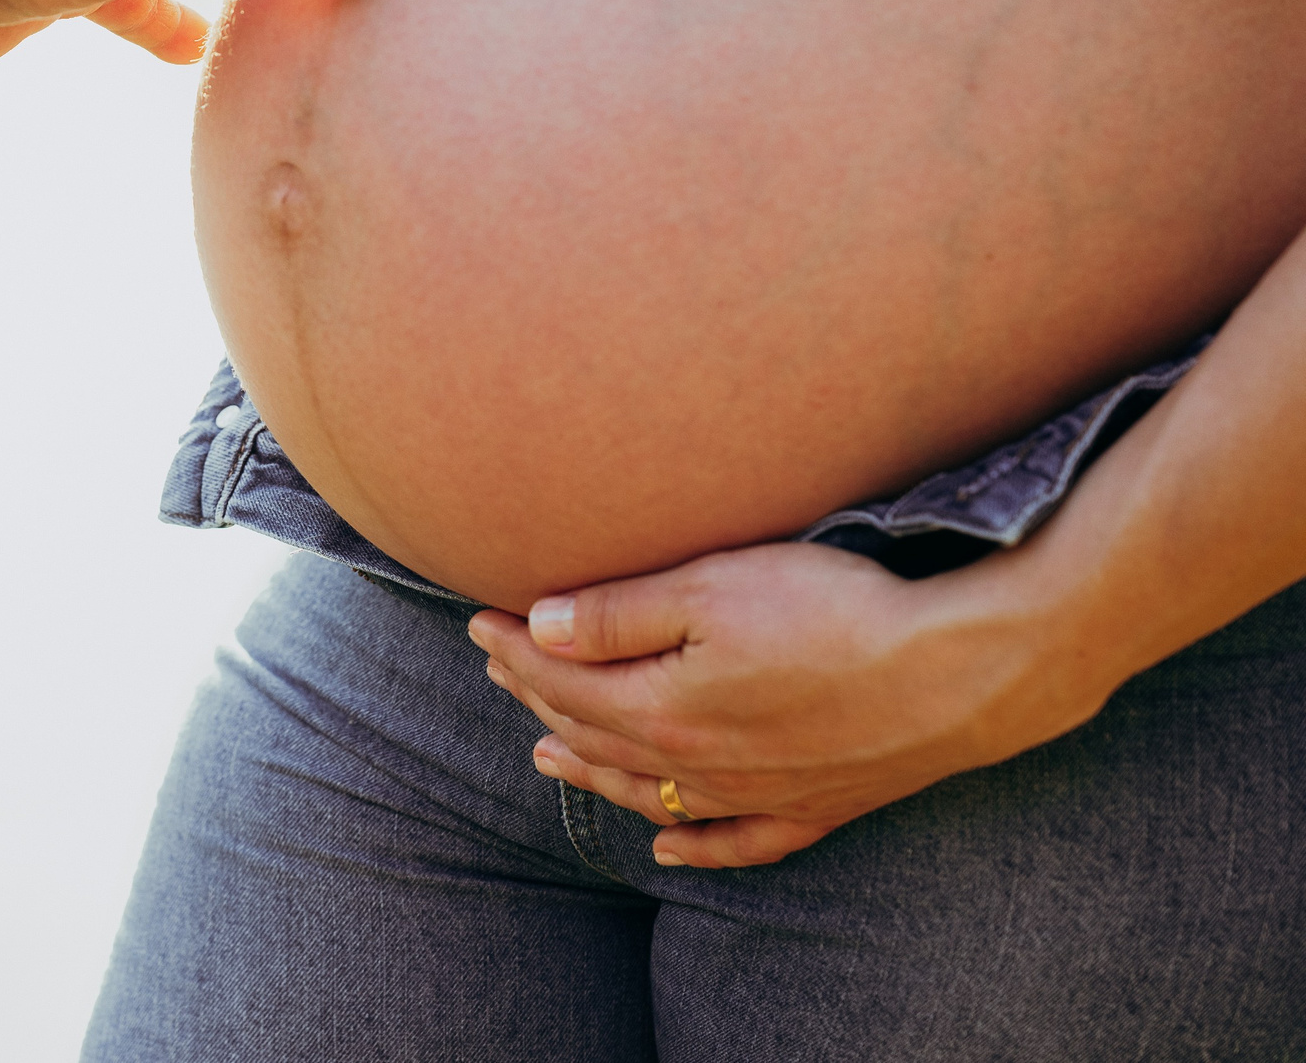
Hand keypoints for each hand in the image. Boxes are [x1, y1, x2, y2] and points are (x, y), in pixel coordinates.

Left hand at [465, 539, 1113, 868]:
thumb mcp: (713, 590)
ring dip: (591, 770)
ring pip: (649, 790)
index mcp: (664, 710)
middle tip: (499, 667)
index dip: (513, 650)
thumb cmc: (836, 614)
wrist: (961, 672)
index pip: (563, 681)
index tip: (476, 620)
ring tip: (545, 754)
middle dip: (538, 697)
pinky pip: (737, 842)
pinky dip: (694, 846)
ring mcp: (758, 794)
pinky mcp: (815, 807)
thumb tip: (537, 628)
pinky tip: (667, 848)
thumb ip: (619, 614)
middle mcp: (700, 766)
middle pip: (597, 733)